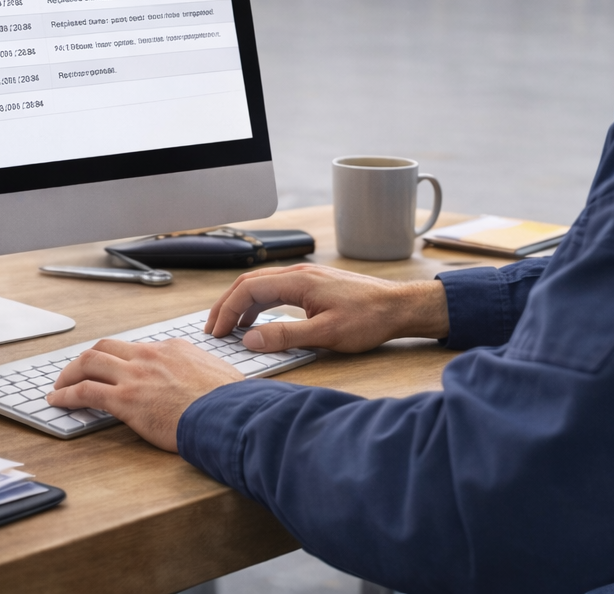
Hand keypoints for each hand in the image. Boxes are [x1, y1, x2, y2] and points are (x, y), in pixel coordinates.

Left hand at [47, 338, 241, 451]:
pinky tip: (57, 400)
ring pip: (89, 362)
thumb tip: (200, 383)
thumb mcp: (216, 375)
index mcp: (171, 348)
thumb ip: (198, 373)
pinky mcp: (126, 399)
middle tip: (75, 373)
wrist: (229, 414)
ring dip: (69, 373)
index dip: (116, 360)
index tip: (109, 370)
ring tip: (59, 386)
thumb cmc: (229, 402)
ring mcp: (135, 375)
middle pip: (105, 347)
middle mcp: (149, 356)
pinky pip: (85, 390)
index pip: (134, 348)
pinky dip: (66, 394)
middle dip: (85, 359)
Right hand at [206, 263, 449, 353]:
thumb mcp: (326, 334)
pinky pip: (276, 290)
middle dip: (227, 306)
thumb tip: (250, 339)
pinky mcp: (314, 286)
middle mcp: (299, 274)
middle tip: (213, 329)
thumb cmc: (369, 318)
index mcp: (298, 281)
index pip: (248, 290)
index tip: (216, 332)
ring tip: (231, 328)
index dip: (227, 311)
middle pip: (249, 284)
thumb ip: (286, 336)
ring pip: (262, 286)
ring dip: (242, 305)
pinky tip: (259, 321)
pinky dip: (259, 304)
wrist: (400, 306)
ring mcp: (306, 278)